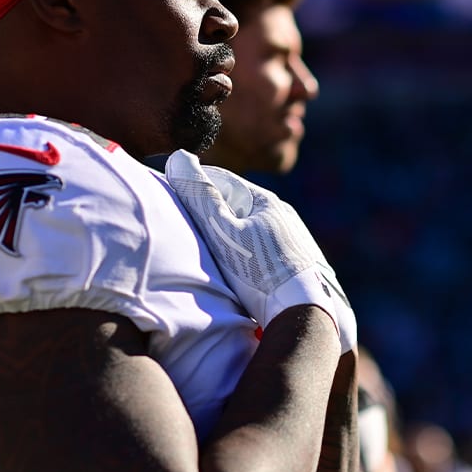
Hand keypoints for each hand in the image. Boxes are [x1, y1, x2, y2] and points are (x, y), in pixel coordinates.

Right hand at [165, 150, 356, 353]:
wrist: (303, 312)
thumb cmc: (261, 273)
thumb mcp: (224, 233)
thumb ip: (201, 197)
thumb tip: (180, 158)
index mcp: (267, 202)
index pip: (223, 180)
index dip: (194, 183)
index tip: (169, 190)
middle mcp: (283, 216)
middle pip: (237, 204)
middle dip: (210, 208)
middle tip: (182, 218)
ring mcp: (292, 240)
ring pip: (249, 227)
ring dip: (227, 231)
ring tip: (205, 243)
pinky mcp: (296, 263)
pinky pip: (261, 248)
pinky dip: (243, 250)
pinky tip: (234, 264)